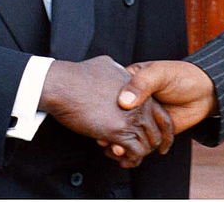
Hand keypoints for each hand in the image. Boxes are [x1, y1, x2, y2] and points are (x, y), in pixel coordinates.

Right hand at [38, 56, 173, 166]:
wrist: (64, 84)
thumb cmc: (79, 75)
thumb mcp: (107, 64)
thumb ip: (118, 73)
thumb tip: (117, 73)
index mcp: (139, 90)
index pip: (160, 114)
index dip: (158, 129)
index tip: (152, 137)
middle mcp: (140, 104)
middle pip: (156, 132)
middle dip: (149, 145)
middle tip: (138, 151)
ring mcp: (130, 117)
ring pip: (147, 144)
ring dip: (138, 154)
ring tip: (127, 157)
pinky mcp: (118, 131)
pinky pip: (134, 152)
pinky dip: (130, 159)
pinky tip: (121, 158)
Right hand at [99, 60, 217, 162]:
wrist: (204, 93)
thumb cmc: (182, 76)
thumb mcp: (159, 73)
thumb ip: (142, 84)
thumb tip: (124, 102)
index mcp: (130, 83)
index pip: (109, 98)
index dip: (104, 111)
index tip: (100, 121)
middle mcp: (133, 103)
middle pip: (114, 121)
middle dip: (109, 133)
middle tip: (105, 142)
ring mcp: (141, 118)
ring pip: (123, 136)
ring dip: (118, 146)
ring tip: (117, 151)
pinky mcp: (151, 132)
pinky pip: (137, 146)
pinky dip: (132, 153)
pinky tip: (126, 157)